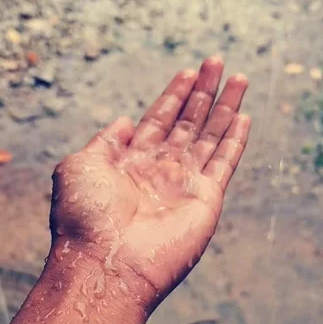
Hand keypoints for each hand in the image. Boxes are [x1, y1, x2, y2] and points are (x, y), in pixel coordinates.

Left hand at [49, 57, 249, 308]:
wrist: (105, 263)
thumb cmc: (84, 217)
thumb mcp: (79, 166)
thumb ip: (105, 141)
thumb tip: (125, 121)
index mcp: (130, 162)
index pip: (158, 119)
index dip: (174, 95)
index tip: (188, 70)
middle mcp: (160, 171)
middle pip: (188, 122)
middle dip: (202, 91)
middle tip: (216, 60)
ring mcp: (184, 185)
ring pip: (211, 136)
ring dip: (224, 106)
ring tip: (238, 76)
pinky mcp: (206, 200)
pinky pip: (225, 163)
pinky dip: (235, 139)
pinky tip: (243, 115)